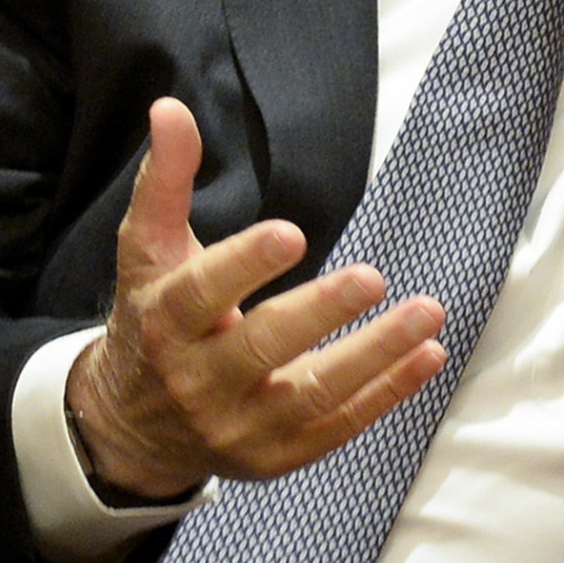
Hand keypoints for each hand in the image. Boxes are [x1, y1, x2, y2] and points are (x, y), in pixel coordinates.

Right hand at [65, 97, 448, 498]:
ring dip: (375, 354)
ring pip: (312, 394)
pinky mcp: (278, 455)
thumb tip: (170, 107)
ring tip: (427, 312)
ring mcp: (240, 426)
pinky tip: (428, 354)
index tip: (290, 234)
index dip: (244, 265)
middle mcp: (198, 381)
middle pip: (262, 347)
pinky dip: (387, 393)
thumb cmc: (152, 318)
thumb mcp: (147, 251)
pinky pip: (339, 425)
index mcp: (163, 323)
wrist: (135, 426)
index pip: (200, 294)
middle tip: (373, 276)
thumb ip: (165, 181)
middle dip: (320, 313)